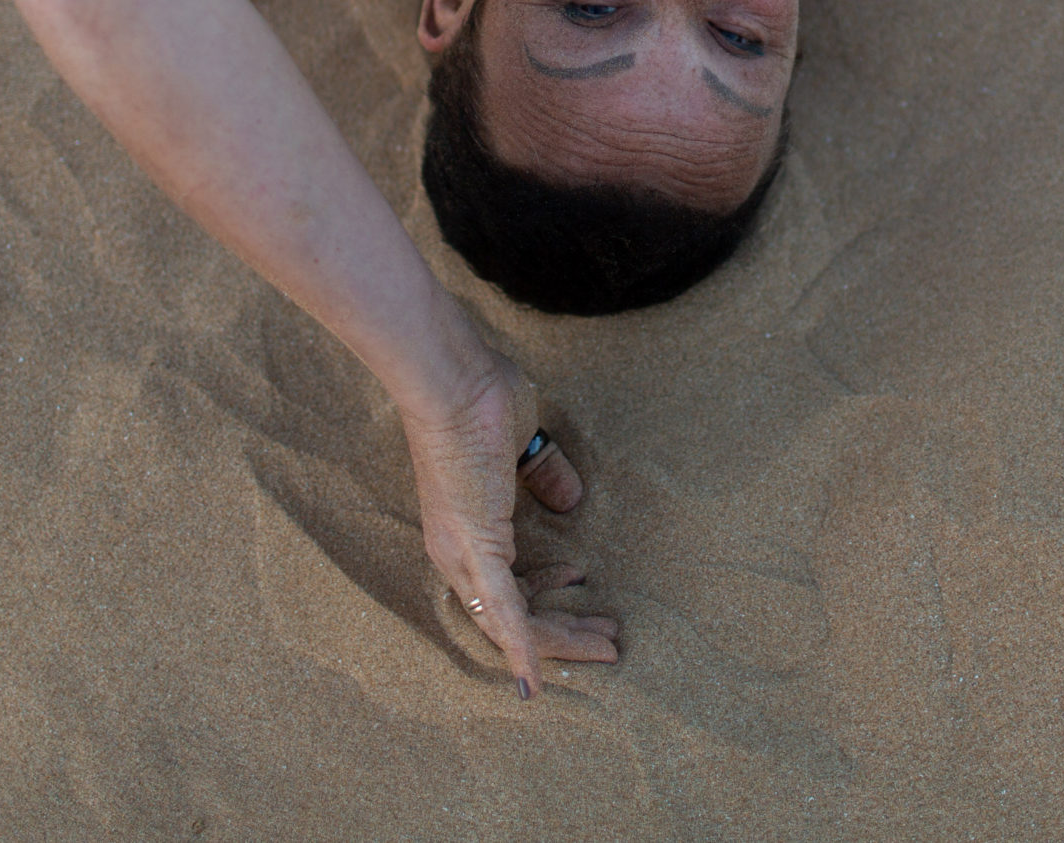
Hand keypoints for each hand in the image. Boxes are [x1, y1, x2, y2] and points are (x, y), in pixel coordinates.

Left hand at [399, 353, 618, 696]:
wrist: (453, 379)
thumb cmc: (480, 399)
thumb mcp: (521, 447)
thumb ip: (544, 474)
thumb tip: (570, 500)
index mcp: (467, 529)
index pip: (509, 585)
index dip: (549, 594)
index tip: (582, 578)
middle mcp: (458, 554)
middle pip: (514, 617)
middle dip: (567, 632)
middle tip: (610, 639)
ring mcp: (464, 556)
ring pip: (514, 625)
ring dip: (562, 641)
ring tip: (607, 647)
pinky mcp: (476, 550)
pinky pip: (502, 614)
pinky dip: (521, 650)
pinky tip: (536, 684)